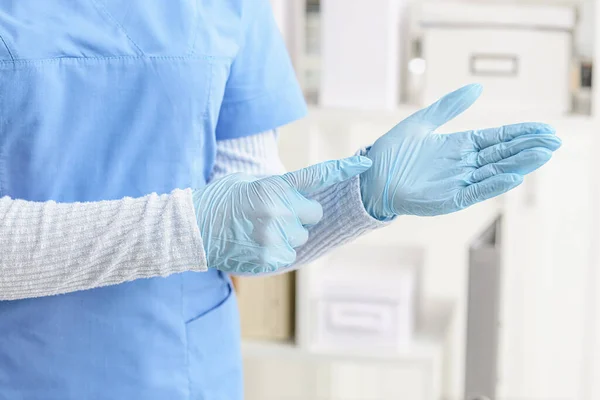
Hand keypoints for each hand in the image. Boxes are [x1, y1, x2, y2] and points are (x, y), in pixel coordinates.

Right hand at [193, 156, 371, 273]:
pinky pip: (287, 254)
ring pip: (300, 238)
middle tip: (276, 215)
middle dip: (300, 215)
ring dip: (286, 235)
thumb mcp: (247, 182)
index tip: (365, 165)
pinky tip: (253, 245)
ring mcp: (275, 236)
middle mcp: (280, 210)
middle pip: (313, 215)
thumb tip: (294, 197)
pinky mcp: (270, 258)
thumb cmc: (218, 200)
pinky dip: (274, 252)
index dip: (343, 170)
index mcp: (274, 186)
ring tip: (258, 231)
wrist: (191, 228)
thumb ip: (275, 188)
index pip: (316, 176)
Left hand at [360, 84, 561, 219]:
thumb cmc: (391, 152)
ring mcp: (457, 182)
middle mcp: (462, 164)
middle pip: (502, 155)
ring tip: (543, 154)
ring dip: (519, 165)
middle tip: (554, 140)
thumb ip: (449, 106)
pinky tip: (513, 177)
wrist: (370, 175)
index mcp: (459, 146)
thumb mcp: (422, 122)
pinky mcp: (447, 199)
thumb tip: (477, 87)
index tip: (544, 129)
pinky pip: (474, 191)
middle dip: (528, 147)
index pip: (497, 138)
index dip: (520, 133)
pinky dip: (494, 185)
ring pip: (494, 172)